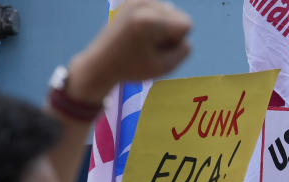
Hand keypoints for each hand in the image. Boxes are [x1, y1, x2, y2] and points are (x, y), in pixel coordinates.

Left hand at [67, 0, 191, 103]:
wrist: (101, 63)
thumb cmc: (132, 68)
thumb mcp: (164, 67)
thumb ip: (184, 50)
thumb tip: (185, 31)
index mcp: (150, 22)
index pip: (187, 24)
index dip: (177, 41)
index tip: (159, 50)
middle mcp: (143, 5)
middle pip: (178, 15)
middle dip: (171, 32)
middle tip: (150, 47)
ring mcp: (136, 1)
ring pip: (169, 11)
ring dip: (163, 27)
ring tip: (143, 40)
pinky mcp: (131, 1)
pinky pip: (157, 9)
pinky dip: (154, 21)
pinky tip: (140, 32)